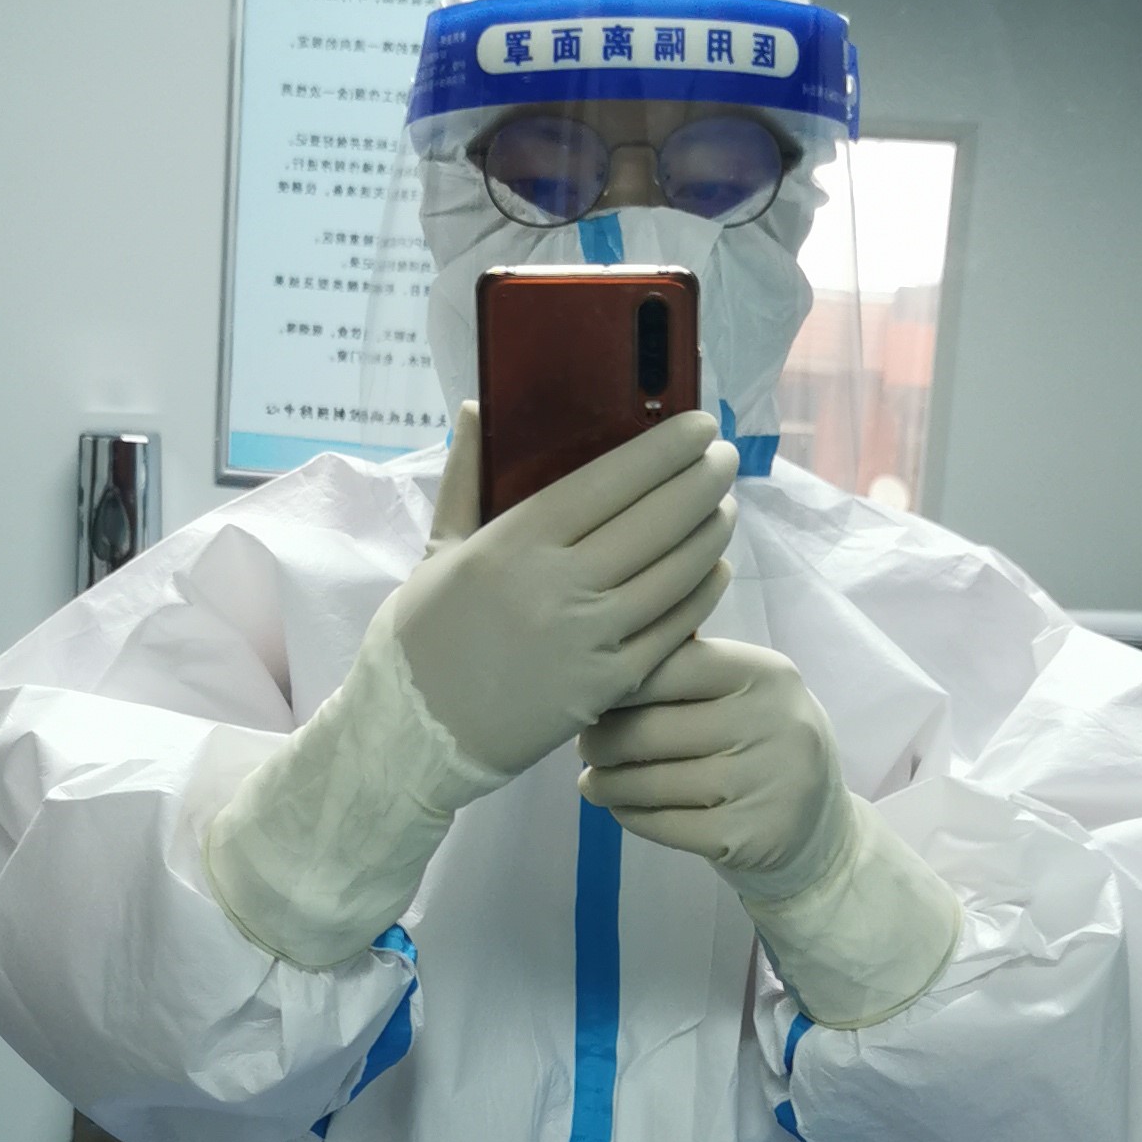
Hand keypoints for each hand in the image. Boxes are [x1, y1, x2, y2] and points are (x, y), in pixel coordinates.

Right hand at [389, 404, 737, 782]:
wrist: (416, 734)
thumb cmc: (422, 637)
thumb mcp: (438, 549)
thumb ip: (465, 476)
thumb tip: (477, 408)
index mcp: (515, 542)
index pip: (611, 479)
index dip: (666, 449)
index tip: (699, 428)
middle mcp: (558, 585)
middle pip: (658, 519)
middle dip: (704, 480)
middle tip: (725, 457)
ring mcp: (589, 639)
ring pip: (676, 572)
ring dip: (711, 531)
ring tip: (723, 506)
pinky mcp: (608, 685)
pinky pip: (673, 628)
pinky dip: (702, 592)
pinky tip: (713, 567)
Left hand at [580, 635, 851, 905]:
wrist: (817, 829)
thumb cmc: (761, 744)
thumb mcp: (747, 693)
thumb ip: (691, 667)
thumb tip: (609, 650)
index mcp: (767, 674)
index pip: (673, 667)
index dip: (622, 685)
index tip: (595, 697)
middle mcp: (773, 724)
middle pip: (651, 729)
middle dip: (602, 740)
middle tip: (586, 746)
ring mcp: (763, 785)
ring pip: (650, 782)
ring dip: (606, 784)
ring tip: (592, 781)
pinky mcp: (747, 837)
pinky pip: (663, 824)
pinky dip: (630, 816)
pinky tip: (621, 808)